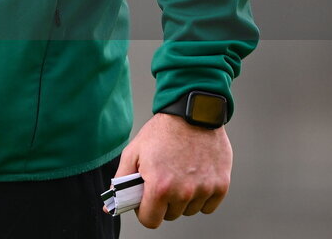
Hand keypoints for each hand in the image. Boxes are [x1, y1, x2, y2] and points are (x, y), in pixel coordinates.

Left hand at [113, 113, 232, 228]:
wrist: (192, 112)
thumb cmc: (161, 131)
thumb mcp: (134, 151)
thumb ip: (121, 181)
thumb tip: (110, 206)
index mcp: (159, 186)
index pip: (151, 220)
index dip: (145, 210)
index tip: (146, 199)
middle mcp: (183, 192)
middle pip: (170, 216)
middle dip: (164, 201)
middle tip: (164, 177)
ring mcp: (204, 190)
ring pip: (189, 211)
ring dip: (183, 198)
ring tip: (179, 172)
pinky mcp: (221, 186)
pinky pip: (208, 206)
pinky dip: (201, 196)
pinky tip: (194, 175)